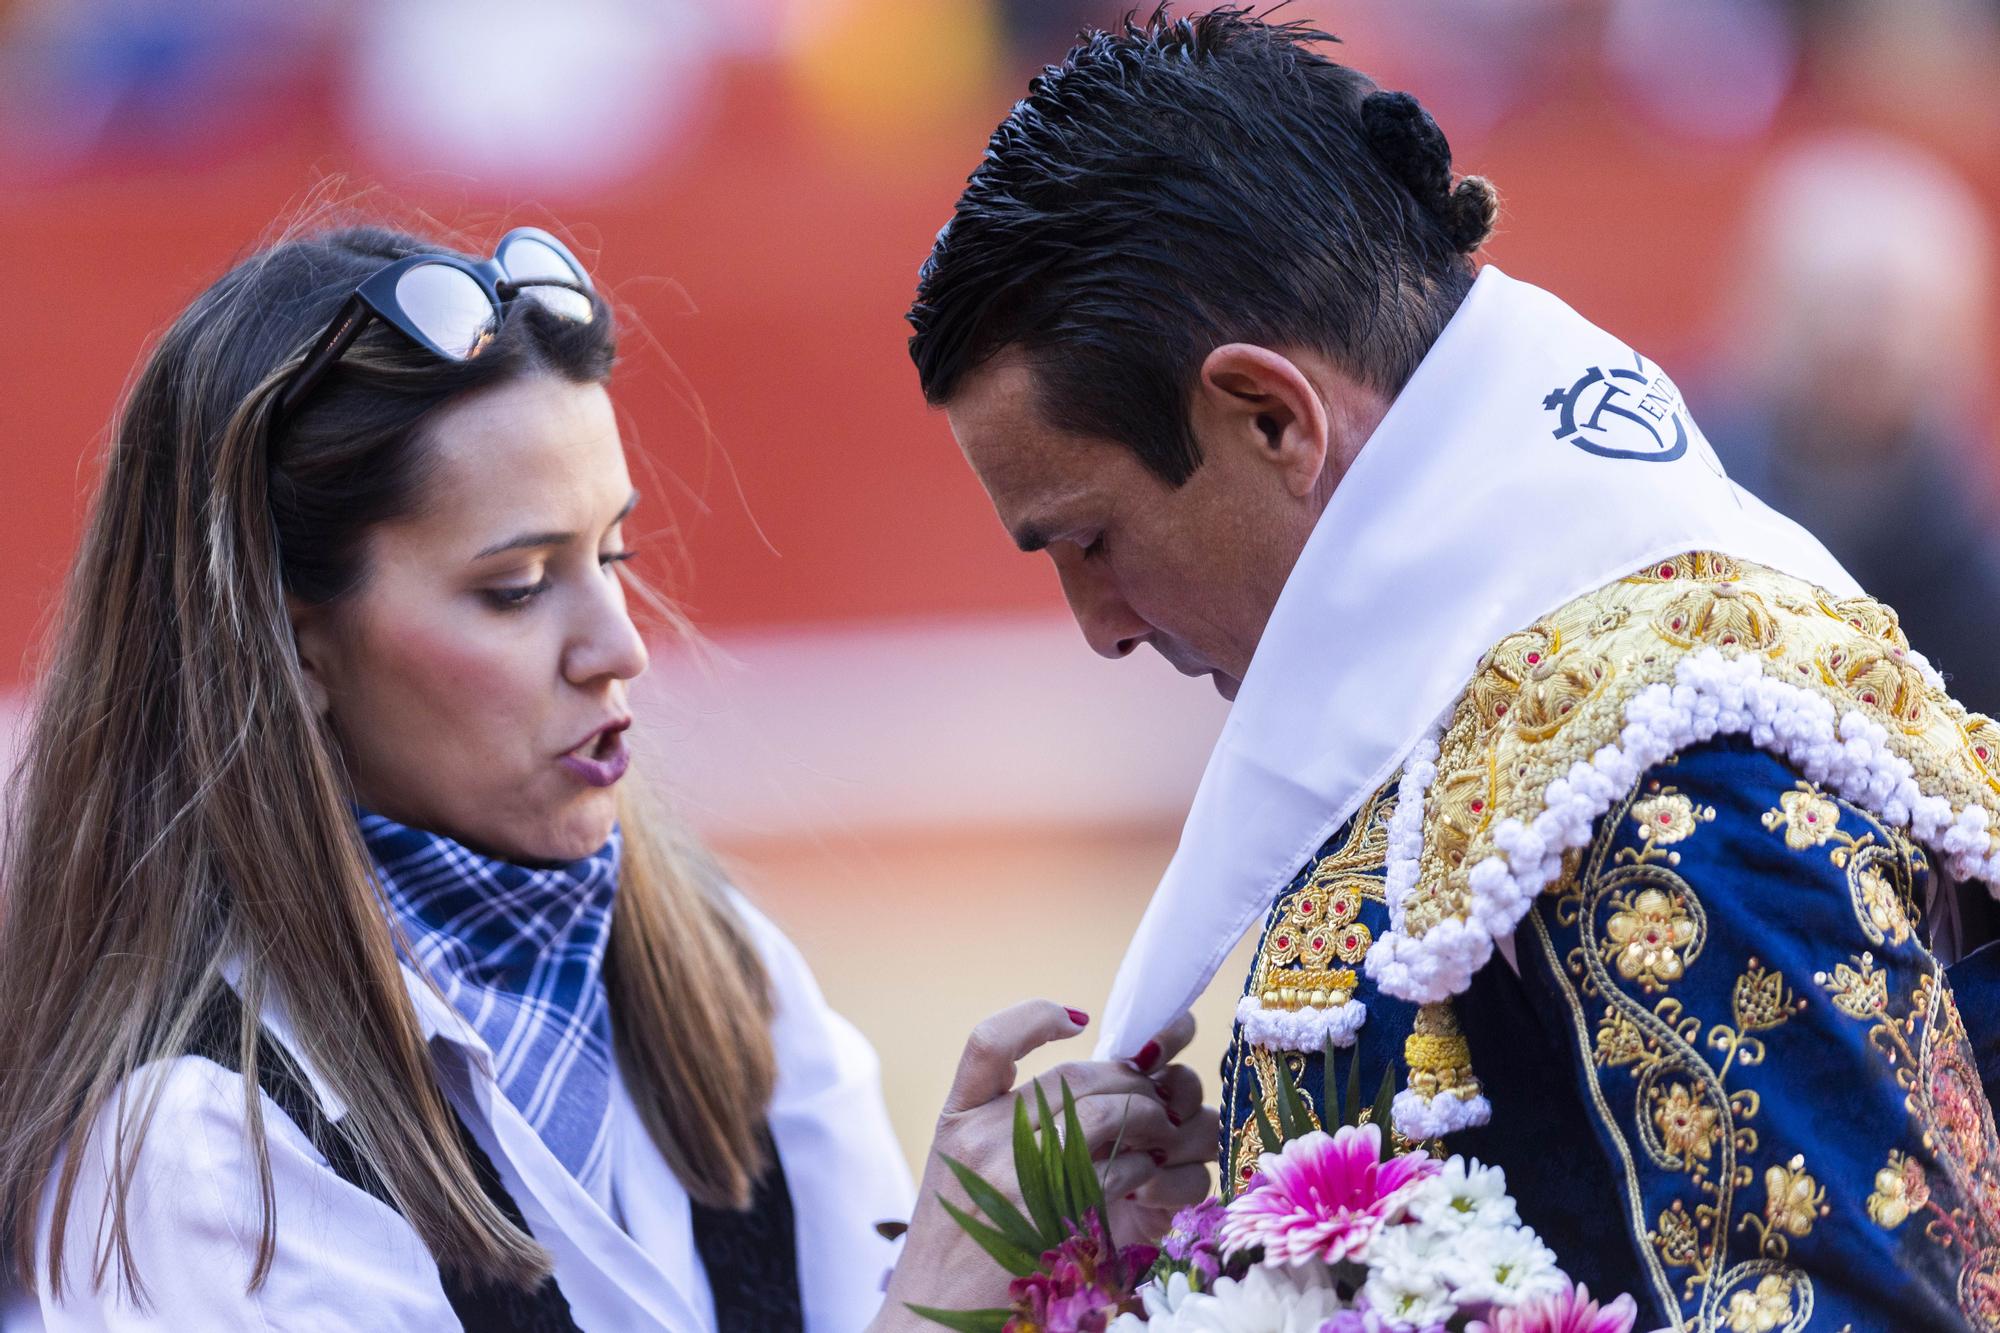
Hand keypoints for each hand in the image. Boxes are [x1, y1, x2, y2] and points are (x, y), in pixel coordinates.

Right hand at [870, 1002, 1217, 1330]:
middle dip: (1126, 1080)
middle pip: (1073, 1075)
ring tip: (1158, 1133)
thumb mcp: (961, 1172)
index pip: (988, 1041)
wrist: (933, 1323)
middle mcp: (983, 1139)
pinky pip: (1121, 1169)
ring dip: (1148, 1118)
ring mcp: (1018, 1176)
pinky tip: (1148, 1174)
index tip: (1077, 1020)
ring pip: (1106, 1112)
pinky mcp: (1057, 1218)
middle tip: (1151, 1097)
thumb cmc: (959, 1249)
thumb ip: (1006, 1127)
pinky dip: (1146, 1166)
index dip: (1036, 1016)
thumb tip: (1087, 1084)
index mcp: (957, 1121)